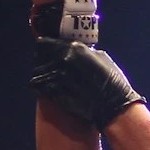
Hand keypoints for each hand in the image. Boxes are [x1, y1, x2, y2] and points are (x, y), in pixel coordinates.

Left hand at [30, 39, 145, 130]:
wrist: (114, 106)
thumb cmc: (113, 83)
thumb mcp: (101, 58)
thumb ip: (83, 52)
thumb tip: (74, 50)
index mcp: (74, 48)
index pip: (43, 43)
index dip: (44, 48)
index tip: (47, 53)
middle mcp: (63, 59)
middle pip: (38, 56)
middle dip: (41, 61)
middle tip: (48, 68)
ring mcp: (57, 76)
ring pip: (36, 72)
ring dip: (41, 76)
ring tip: (49, 80)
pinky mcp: (54, 92)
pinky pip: (39, 87)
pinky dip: (42, 88)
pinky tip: (49, 90)